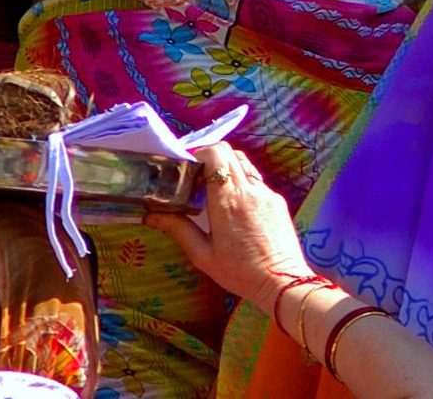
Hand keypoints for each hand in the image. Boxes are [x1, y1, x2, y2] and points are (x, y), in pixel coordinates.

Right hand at [144, 143, 312, 315]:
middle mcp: (249, 190)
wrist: (282, 281)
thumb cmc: (239, 272)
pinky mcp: (278, 200)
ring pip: (245, 164)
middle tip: (195, 174)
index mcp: (228, 201)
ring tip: (212, 188)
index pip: (217, 155)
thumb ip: (178, 229)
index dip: (200, 152)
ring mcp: (267, 193)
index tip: (187, 165)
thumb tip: (150, 215)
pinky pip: (257, 181)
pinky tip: (233, 204)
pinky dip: (242, 182)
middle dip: (210, 157)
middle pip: (230, 153)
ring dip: (227, 167)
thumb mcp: (202, 255)